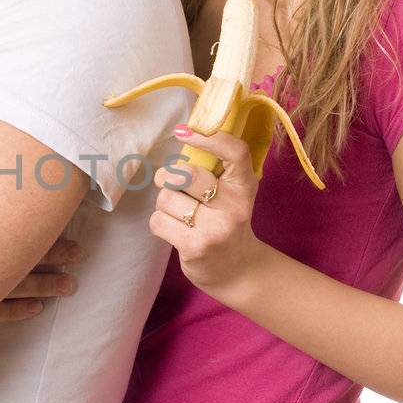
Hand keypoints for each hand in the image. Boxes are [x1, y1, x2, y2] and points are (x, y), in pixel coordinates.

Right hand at [0, 170, 82, 322]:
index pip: (11, 227)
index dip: (43, 227)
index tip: (69, 221)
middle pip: (19, 258)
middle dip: (52, 255)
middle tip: (78, 250)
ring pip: (13, 290)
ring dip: (44, 284)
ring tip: (71, 284)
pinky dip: (17, 311)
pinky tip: (37, 309)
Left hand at [148, 128, 267, 297]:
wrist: (237, 270)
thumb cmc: (225, 222)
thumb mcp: (232, 194)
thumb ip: (215, 169)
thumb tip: (182, 133)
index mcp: (244, 186)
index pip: (235, 152)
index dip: (208, 137)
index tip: (183, 132)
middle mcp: (234, 207)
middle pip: (186, 174)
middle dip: (168, 177)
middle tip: (171, 184)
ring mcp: (216, 229)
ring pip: (166, 198)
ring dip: (164, 204)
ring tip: (179, 214)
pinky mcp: (196, 247)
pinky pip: (158, 221)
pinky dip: (159, 223)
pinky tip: (174, 231)